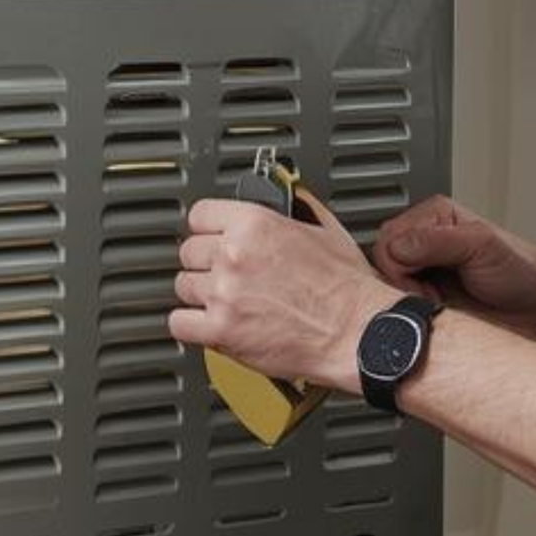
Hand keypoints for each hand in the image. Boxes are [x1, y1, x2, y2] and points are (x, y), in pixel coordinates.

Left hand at [173, 199, 392, 394]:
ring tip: (226, 302)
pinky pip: (178, 324)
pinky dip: (191, 327)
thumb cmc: (347, 289)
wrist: (356, 331)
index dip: (206, 229)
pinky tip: (209, 325)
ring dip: (199, 296)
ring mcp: (224, 292)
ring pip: (183, 287)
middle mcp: (234, 255)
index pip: (199, 215)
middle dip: (204, 264)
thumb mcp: (324, 230)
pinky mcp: (220, 329)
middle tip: (226, 275)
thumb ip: (292, 213)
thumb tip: (283, 204)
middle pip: (188, 252)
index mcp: (255, 224)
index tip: (211, 238)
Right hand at [373, 196, 535, 333]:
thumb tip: (399, 245)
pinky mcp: (422, 296)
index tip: (427, 280)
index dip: (401, 266)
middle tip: (432, 295)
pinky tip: (433, 311)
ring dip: (405, 301)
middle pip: (380, 263)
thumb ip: (440, 240)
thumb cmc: (522, 270)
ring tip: (436, 303)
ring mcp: (421, 270)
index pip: (388, 240)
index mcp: (434, 217)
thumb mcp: (483, 246)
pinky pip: (396, 306)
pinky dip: (409, 314)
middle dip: (402, 285)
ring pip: (384, 287)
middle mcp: (423, 241)